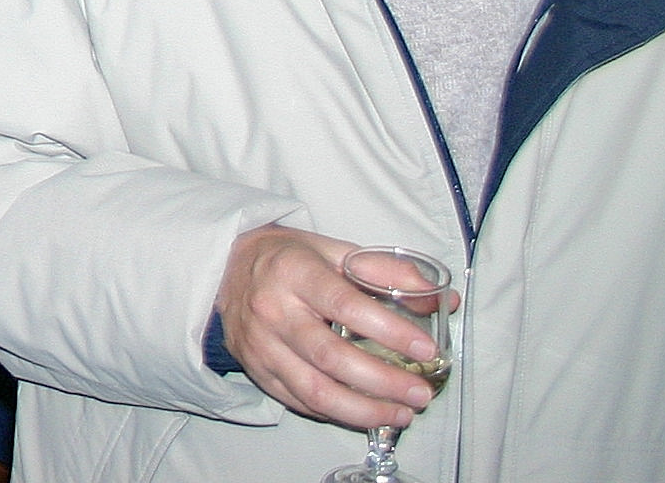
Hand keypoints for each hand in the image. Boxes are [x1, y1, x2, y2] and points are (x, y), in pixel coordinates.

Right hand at [215, 225, 455, 431]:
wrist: (224, 268)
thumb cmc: (288, 258)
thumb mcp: (334, 250)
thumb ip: (387, 271)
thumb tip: (440, 299)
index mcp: (294, 272)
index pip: (347, 305)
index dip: (390, 331)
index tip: (427, 350)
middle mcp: (272, 310)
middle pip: (332, 357)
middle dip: (384, 381)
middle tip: (422, 393)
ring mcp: (260, 345)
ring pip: (315, 391)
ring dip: (365, 410)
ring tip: (402, 414)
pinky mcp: (255, 369)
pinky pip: (299, 402)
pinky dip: (337, 414)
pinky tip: (366, 413)